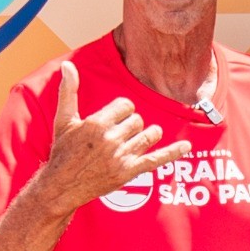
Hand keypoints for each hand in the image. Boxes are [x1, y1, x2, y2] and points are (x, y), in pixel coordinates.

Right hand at [38, 60, 190, 208]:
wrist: (62, 186)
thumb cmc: (63, 151)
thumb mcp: (63, 120)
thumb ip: (68, 91)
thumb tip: (68, 64)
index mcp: (97, 123)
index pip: (126, 105)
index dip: (122, 111)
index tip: (113, 121)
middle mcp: (111, 139)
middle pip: (138, 120)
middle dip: (130, 125)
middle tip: (116, 136)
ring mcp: (122, 157)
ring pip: (150, 135)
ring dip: (146, 135)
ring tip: (133, 141)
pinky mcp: (129, 172)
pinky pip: (157, 159)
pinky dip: (173, 152)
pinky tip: (187, 146)